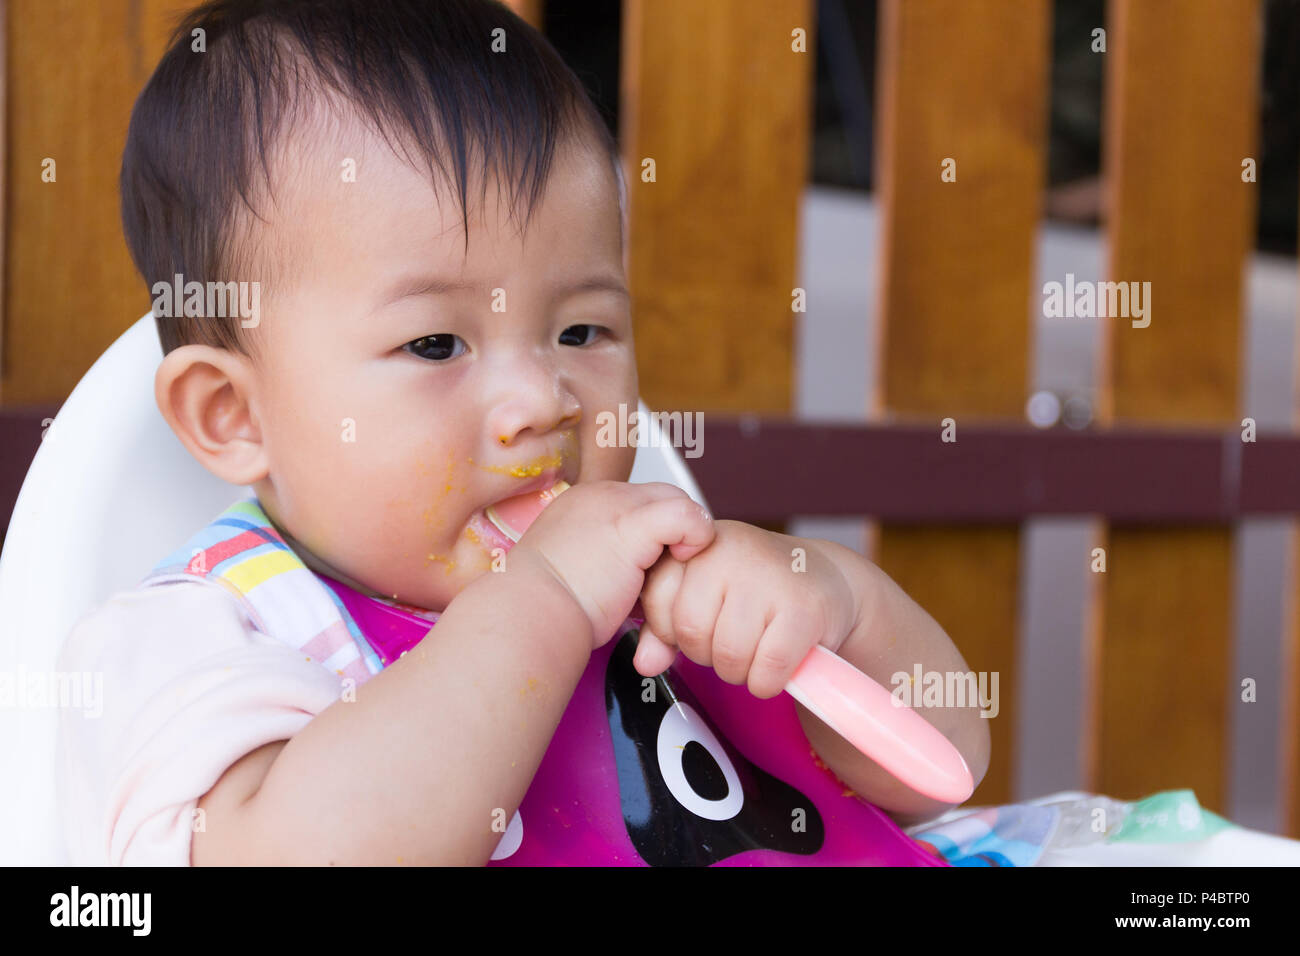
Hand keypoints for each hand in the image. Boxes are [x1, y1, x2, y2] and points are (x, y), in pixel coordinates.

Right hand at [510, 480, 714, 648]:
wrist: (527, 615)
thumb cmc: (545, 612)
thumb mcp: (575, 578)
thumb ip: (606, 566)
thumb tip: (632, 583)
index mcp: (582, 506)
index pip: (639, 503)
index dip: (657, 534)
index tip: (651, 571)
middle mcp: (599, 497)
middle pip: (663, 497)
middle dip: (675, 533)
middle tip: (670, 573)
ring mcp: (616, 505)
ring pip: (677, 502)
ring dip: (685, 539)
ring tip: (673, 574)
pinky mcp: (633, 524)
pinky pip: (687, 515)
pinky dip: (697, 537)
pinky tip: (683, 561)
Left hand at [635, 521, 860, 697]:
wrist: (824, 580)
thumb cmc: (756, 588)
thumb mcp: (706, 594)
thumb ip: (666, 626)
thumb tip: (645, 662)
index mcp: (700, 545)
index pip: (657, 599)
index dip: (672, 628)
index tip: (699, 624)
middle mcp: (731, 552)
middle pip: (691, 633)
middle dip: (707, 654)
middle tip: (731, 642)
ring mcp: (768, 578)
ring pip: (728, 656)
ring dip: (740, 671)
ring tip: (756, 649)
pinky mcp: (803, 609)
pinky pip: (767, 670)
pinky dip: (768, 682)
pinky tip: (777, 665)